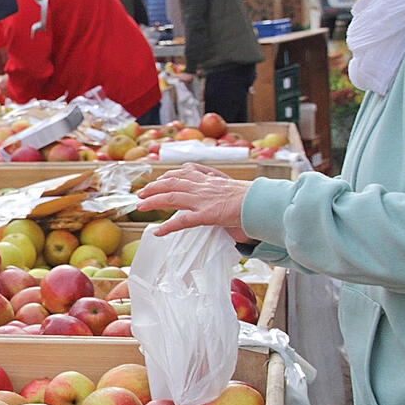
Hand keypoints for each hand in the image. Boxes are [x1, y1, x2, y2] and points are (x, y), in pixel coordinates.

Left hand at [137, 162, 251, 238]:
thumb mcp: (235, 189)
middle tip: (141, 193)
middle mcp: (204, 187)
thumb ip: (222, 191)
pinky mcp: (206, 214)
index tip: (160, 179)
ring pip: (171, 197)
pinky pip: (182, 221)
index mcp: (211, 180)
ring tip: (140, 206)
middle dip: (154, 187)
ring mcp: (203, 200)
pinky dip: (168, 226)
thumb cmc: (253, 199)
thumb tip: (219, 196)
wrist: (263, 203)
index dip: (169, 175)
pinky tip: (157, 231)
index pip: (186, 172)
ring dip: (153, 201)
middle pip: (172, 182)